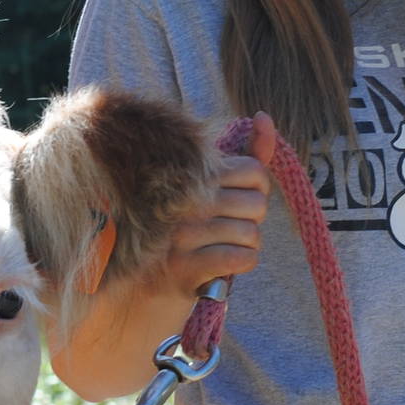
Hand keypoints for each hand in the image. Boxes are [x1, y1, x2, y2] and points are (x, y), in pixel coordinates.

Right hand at [155, 112, 275, 294]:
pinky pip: (241, 257)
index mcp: (188, 174)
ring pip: (251, 233)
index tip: (239, 203)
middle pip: (257, 204)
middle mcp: (182, 199)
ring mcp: (180, 234)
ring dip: (245, 246)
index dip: (257, 191)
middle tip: (228, 230)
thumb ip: (244, 156)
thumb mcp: (210, 188)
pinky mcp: (183, 268)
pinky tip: (222, 266)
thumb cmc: (186, 232)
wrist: (140, 288)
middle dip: (252, 222)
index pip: (254, 171)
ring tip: (221, 248)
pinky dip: (241, 263)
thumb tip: (264, 116)